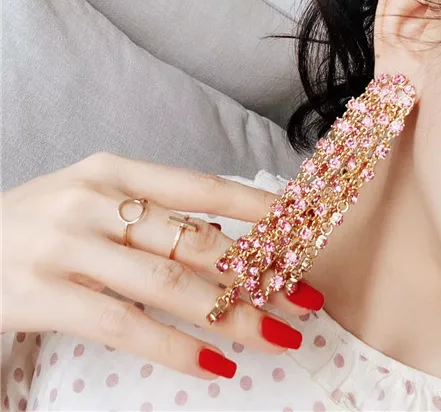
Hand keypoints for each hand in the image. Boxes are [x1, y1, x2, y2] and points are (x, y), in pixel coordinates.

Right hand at [2, 153, 324, 378]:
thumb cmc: (40, 222)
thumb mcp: (92, 199)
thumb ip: (149, 214)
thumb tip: (222, 239)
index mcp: (113, 170)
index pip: (199, 185)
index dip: (253, 205)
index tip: (299, 225)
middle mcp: (95, 200)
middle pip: (192, 239)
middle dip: (257, 272)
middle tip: (304, 297)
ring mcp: (68, 245)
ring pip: (167, 283)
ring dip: (230, 314)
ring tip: (276, 336)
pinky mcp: (44, 293)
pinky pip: (123, 325)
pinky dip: (174, 347)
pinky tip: (213, 365)